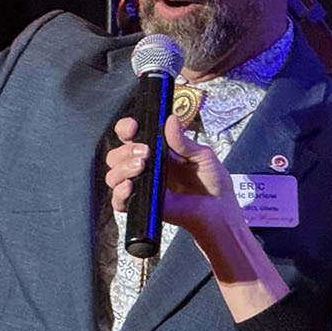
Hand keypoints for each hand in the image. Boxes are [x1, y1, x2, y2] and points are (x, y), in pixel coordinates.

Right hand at [103, 115, 236, 237]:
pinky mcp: (142, 205)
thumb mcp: (201, 155)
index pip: (130, 136)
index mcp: (157, 151)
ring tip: (140, 167)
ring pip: (113, 176)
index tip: (133, 127)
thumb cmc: (211, 182)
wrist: (218, 209)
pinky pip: (119, 201)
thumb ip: (183, 141)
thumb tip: (171, 120)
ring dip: (122, 169)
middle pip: (116, 155)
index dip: (125, 129)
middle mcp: (145, 167)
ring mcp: (142, 186)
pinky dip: (120, 193)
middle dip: (125, 150)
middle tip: (145, 152)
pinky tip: (131, 186)